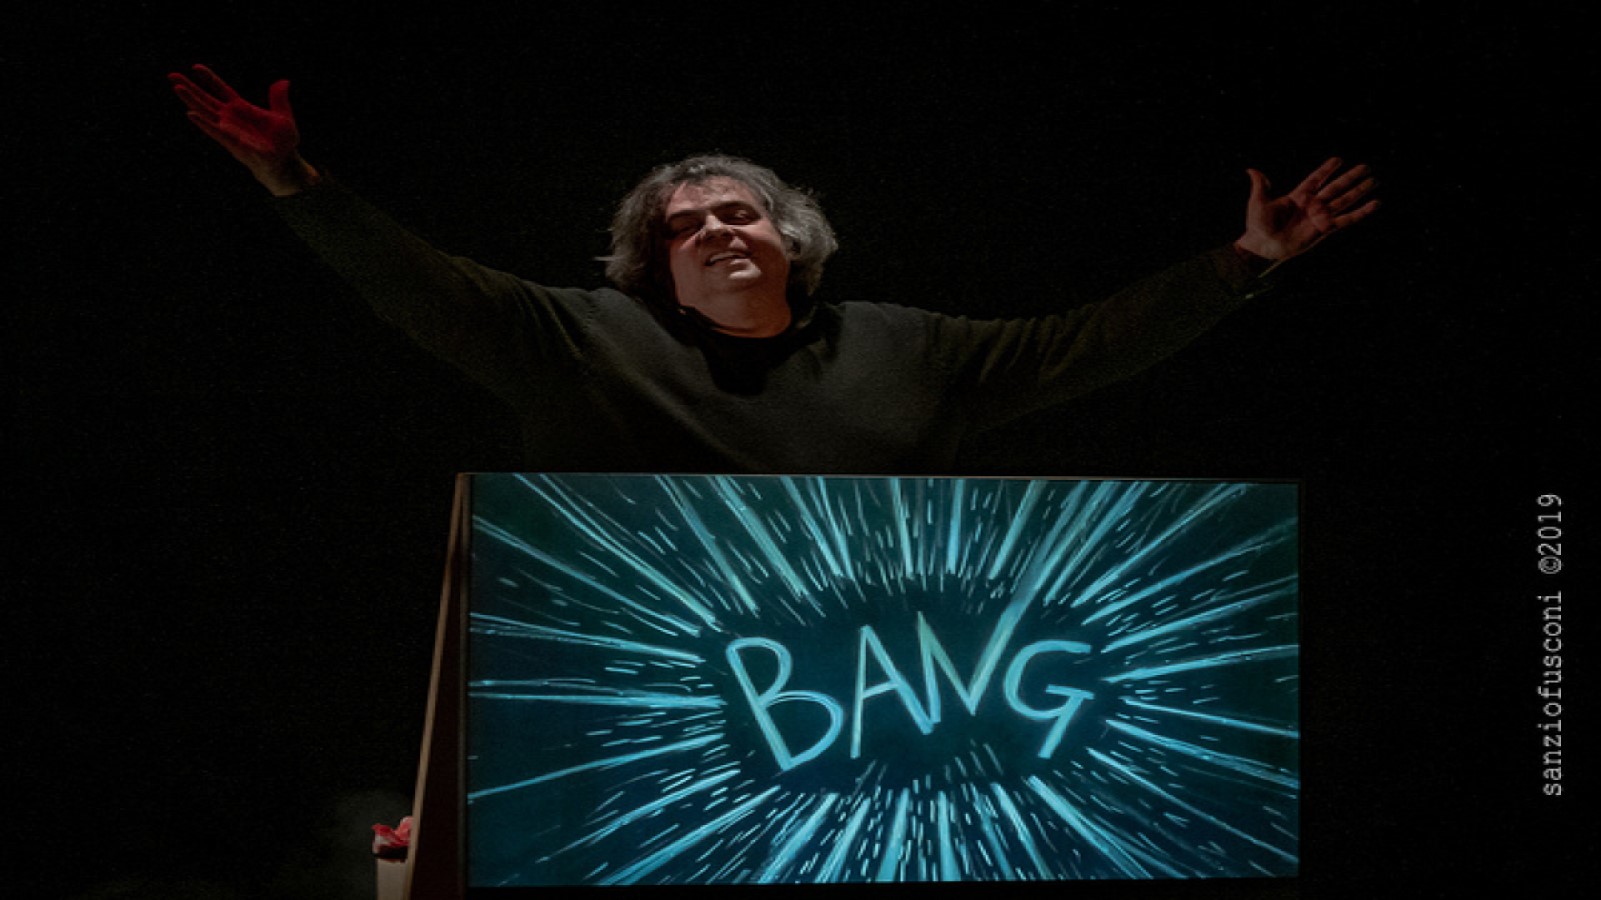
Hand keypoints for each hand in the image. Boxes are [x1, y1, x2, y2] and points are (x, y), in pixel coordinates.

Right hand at [168, 64, 318, 195]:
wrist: (285, 162)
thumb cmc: (283, 141)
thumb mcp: (283, 116)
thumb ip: (278, 99)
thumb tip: (284, 82)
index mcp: (241, 108)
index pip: (221, 89)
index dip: (210, 79)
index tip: (195, 67)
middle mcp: (230, 117)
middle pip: (205, 99)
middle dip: (189, 87)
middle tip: (171, 75)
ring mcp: (229, 129)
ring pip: (205, 112)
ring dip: (191, 100)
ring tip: (176, 88)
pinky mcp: (231, 142)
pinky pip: (215, 131)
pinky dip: (204, 123)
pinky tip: (191, 114)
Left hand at [1235, 157, 1377, 261]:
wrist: (1263, 247)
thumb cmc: (1258, 225)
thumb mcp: (1258, 202)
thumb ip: (1260, 186)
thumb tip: (1251, 170)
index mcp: (1298, 196)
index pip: (1316, 179)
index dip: (1326, 170)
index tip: (1338, 159)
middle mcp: (1312, 205)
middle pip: (1335, 187)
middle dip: (1350, 177)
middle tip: (1366, 167)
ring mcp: (1320, 216)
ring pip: (1344, 200)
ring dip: (1359, 191)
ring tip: (1373, 180)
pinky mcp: (1325, 229)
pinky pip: (1347, 219)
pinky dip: (1361, 212)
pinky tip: (1374, 204)